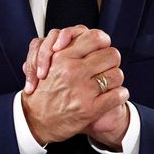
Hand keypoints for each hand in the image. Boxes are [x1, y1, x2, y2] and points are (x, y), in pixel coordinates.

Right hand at [21, 29, 127, 144]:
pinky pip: (118, 95)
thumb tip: (84, 32)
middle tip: (107, 67)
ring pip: (117, 74)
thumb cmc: (41, 91)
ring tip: (109, 83)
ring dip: (115, 79)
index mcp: (63, 57)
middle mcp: (73, 71)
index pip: (96, 37)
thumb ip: (66, 47)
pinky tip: (114, 96)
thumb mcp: (48, 62)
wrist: (33, 121)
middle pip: (112, 54)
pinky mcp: (90, 109)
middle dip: (111, 61)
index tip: (102, 49)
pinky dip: (120, 95)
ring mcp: (83, 90)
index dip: (104, 42)